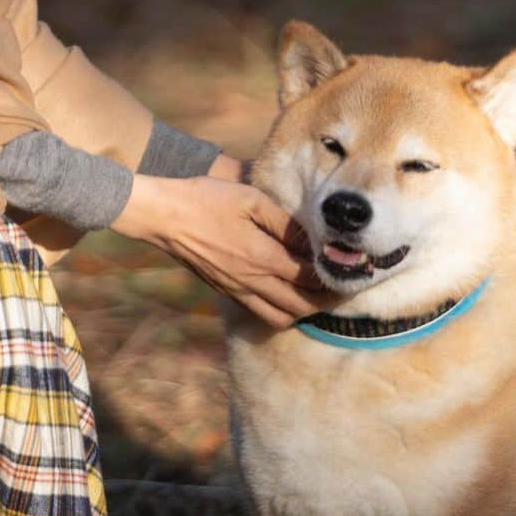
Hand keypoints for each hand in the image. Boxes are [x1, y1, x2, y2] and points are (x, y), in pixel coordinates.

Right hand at [111, 173, 333, 328]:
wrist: (164, 216)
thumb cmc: (207, 199)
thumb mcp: (252, 199)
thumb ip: (285, 222)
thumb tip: (314, 239)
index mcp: (262, 257)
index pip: (310, 278)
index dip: (334, 278)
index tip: (351, 271)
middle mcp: (252, 281)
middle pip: (302, 306)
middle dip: (326, 300)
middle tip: (343, 288)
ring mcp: (238, 290)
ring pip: (282, 316)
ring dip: (305, 310)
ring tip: (318, 294)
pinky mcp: (226, 291)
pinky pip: (261, 313)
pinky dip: (282, 311)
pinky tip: (288, 295)